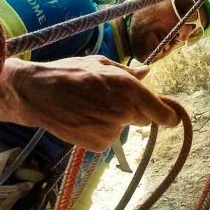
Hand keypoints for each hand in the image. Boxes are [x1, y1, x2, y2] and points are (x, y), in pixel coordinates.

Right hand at [0, 55, 178, 151]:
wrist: (38, 94)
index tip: (171, 117)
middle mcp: (124, 111)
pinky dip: (101, 131)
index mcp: (129, 88)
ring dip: (115, 120)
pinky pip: (108, 139)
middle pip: (143, 119)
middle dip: (135, 111)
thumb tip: (147, 72)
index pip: (161, 112)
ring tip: (91, 106)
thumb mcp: (101, 63)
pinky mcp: (98, 145)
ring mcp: (111, 131)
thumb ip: (128, 72)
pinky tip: (84, 118)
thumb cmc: (70, 72)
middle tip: (112, 100)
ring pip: (124, 128)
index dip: (169, 116)